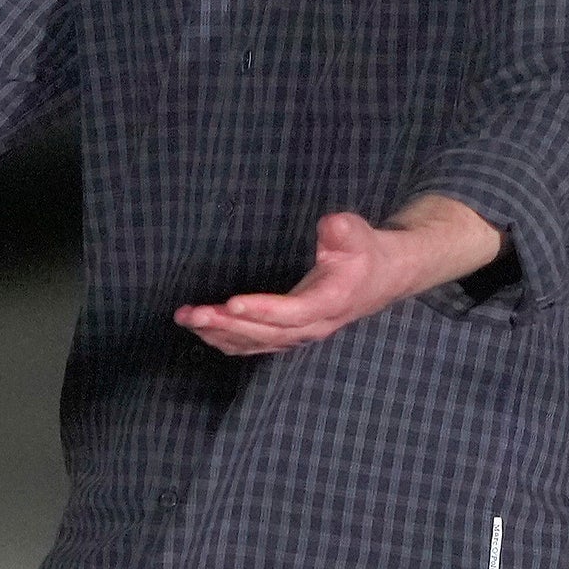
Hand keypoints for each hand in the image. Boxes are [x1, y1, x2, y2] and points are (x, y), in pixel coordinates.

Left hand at [175, 197, 501, 357]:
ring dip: (219, 332)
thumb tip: (330, 225)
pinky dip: (226, 338)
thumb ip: (343, 230)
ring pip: (256, 342)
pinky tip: (202, 329)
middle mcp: (313, 326)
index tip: (233, 303)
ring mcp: (299, 334)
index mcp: (330, 302)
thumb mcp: (359, 233)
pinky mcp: (288, 334)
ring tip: (187, 318)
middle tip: (193, 312)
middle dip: (227, 324)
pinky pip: (254, 343)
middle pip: (267, 333)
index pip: (294, 312)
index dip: (263, 310)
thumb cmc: (365, 252)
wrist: (381, 278)